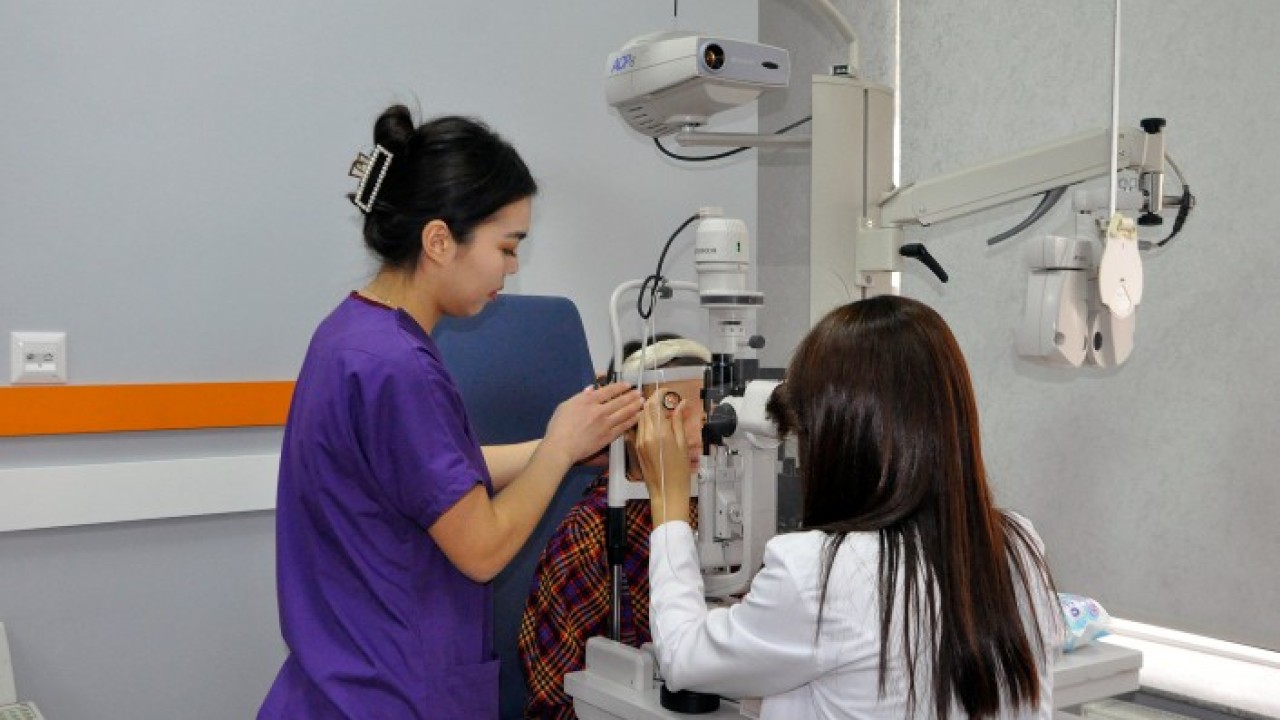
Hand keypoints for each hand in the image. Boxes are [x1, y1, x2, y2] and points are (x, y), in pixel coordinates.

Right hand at [543, 382, 642, 464]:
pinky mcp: (608, 437)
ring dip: (635, 406)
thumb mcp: (565, 405)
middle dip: (631, 396)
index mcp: (589, 401)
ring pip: (624, 413)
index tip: (628, 384)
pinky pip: (623, 427)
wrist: (561, 446)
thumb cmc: (559, 426)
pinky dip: (632, 421)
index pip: (608, 391)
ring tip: (642, 402)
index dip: (620, 387)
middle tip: (639, 392)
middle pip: (620, 401)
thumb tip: (592, 389)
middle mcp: (600, 410)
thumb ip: (580, 396)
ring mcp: (606, 424)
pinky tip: (637, 417)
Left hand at [635, 394, 692, 524]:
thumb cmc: (679, 473)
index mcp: (660, 433)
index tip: (669, 392)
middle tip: (669, 401)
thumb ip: (679, 422)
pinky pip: (639, 427)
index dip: (662, 394)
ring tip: (665, 412)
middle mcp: (646, 435)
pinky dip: (647, 421)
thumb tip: (681, 405)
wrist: (666, 492)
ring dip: (651, 410)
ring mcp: (639, 441)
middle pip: (646, 408)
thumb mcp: (683, 444)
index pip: (656, 404)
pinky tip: (658, 425)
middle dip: (656, 401)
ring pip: (641, 417)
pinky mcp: (636, 447)